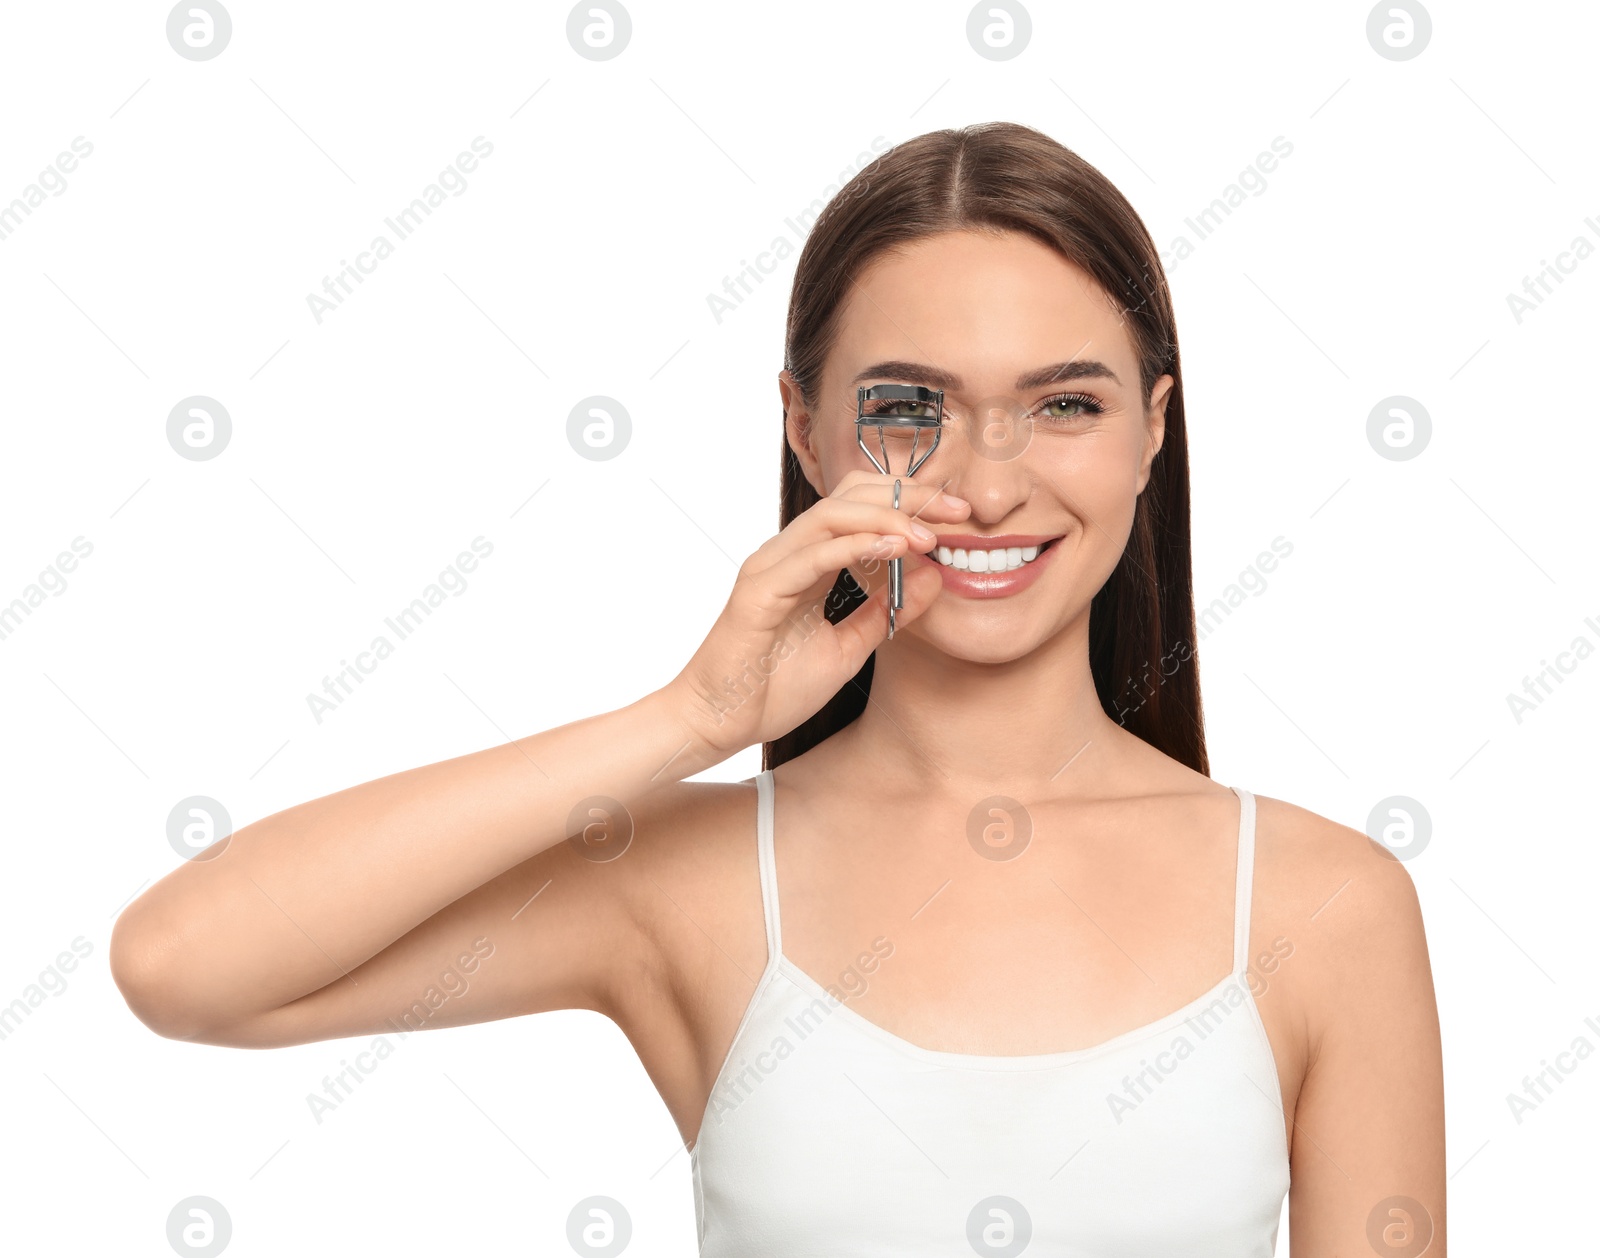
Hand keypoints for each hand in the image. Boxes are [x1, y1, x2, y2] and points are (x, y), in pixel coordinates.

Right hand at [665, 470, 968, 760]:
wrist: (718, 723)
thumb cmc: (771, 689)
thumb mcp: (849, 649)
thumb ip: (885, 614)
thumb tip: (933, 579)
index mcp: (808, 563)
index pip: (860, 508)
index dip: (910, 502)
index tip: (958, 516)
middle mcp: (788, 554)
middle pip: (849, 497)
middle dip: (907, 496)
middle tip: (956, 510)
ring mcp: (770, 568)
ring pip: (830, 515)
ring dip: (886, 518)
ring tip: (928, 534)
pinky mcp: (759, 591)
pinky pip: (811, 556)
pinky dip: (854, 545)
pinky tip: (893, 548)